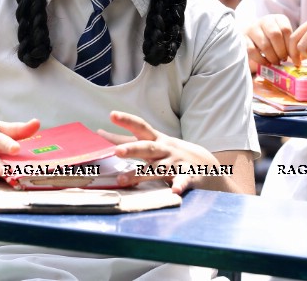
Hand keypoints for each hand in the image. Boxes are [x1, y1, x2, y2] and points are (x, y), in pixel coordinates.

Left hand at [98, 111, 225, 193]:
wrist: (207, 165)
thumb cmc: (171, 153)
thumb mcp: (152, 143)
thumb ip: (127, 140)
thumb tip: (99, 133)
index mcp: (156, 140)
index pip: (140, 127)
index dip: (127, 120)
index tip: (111, 115)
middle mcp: (165, 150)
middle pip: (147, 147)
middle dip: (132, 149)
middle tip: (117, 151)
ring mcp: (176, 163)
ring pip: (158, 168)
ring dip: (141, 174)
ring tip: (124, 179)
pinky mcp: (188, 176)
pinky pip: (182, 181)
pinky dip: (179, 185)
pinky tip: (174, 191)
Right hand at [244, 14, 295, 70]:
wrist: (252, 35)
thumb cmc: (272, 39)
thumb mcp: (283, 37)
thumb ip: (291, 45)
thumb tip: (301, 60)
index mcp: (277, 18)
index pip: (286, 30)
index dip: (291, 47)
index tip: (294, 58)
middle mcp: (264, 20)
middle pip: (275, 35)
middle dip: (281, 52)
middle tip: (283, 60)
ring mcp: (252, 28)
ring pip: (264, 44)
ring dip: (272, 57)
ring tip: (275, 62)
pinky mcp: (243, 38)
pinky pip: (252, 51)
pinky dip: (261, 60)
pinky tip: (266, 63)